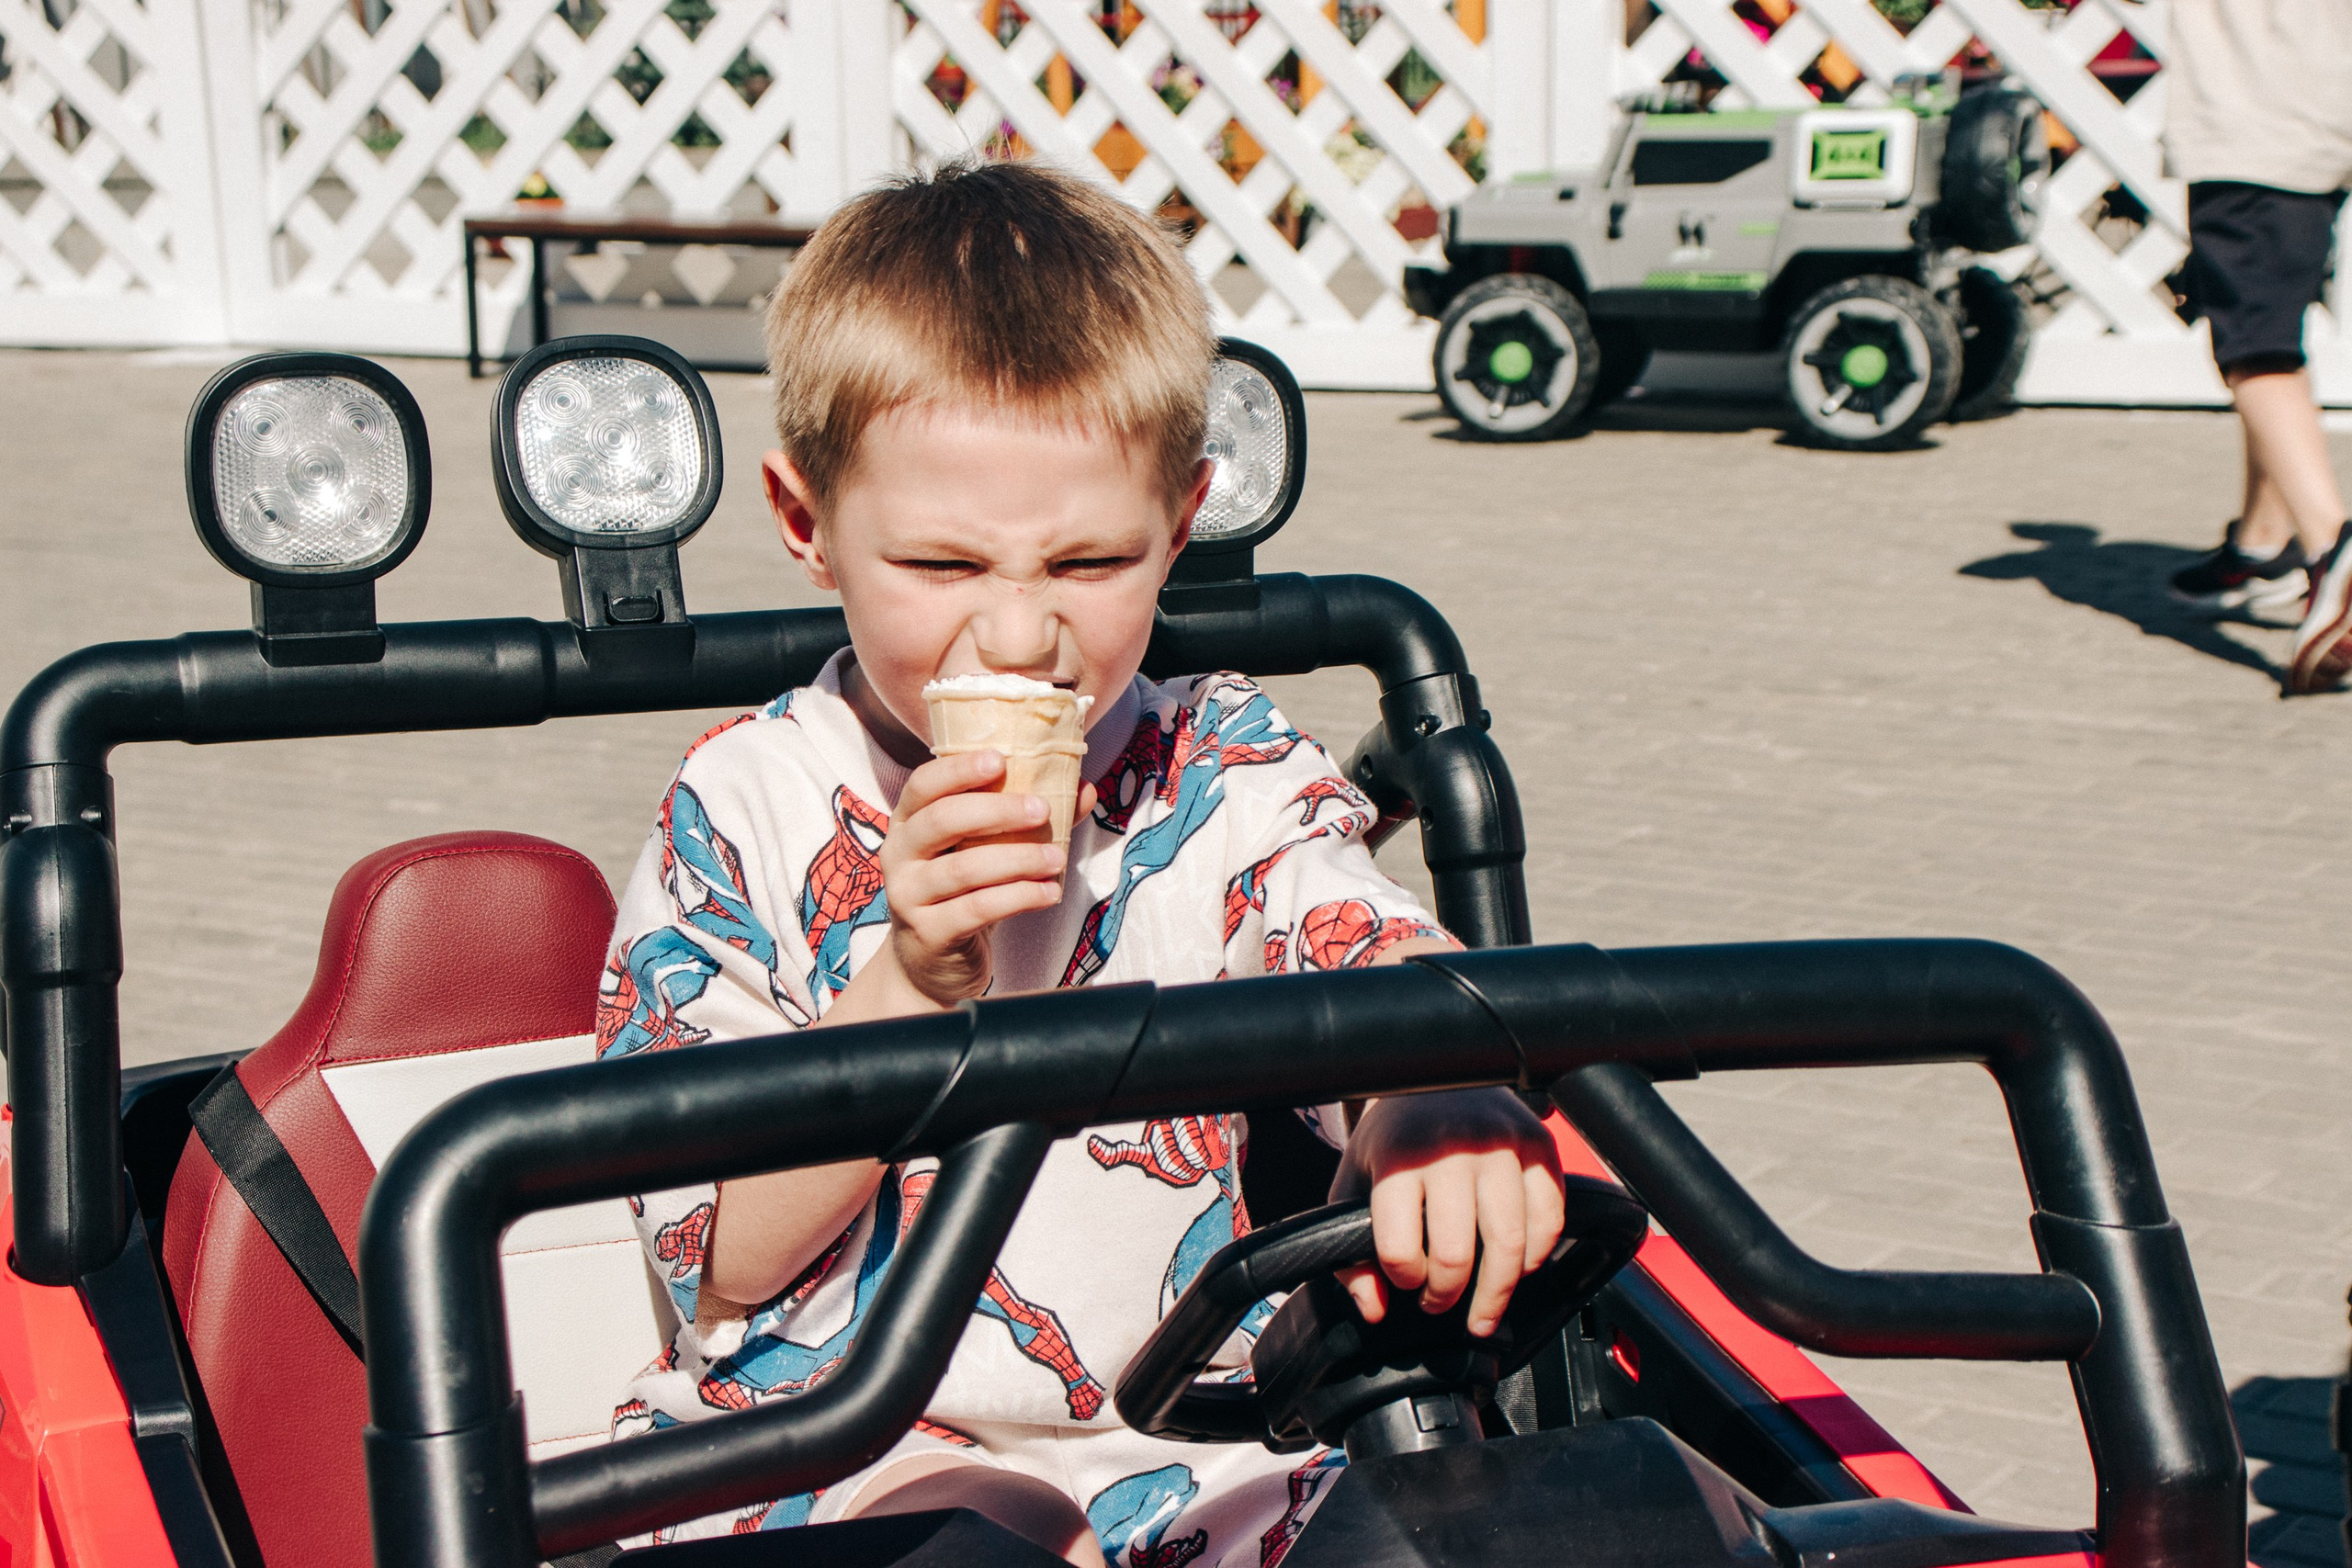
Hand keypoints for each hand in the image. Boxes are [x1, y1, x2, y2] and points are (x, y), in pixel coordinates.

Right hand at [877, 750, 1096, 1006]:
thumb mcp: (986, 850)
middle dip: (997, 811)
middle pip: (942, 820)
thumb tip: (1084, 789)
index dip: (959, 769)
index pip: (923, 784)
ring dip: (1018, 860)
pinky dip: (1018, 898)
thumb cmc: (963, 892)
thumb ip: (1028, 818)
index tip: (1001, 760)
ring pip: (964, 869)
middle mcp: (899, 855)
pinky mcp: (929, 934)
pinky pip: (977, 909)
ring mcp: (908, 896)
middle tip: (1042, 810)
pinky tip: (1048, 894)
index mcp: (909, 822)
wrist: (931, 963)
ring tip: (1056, 859)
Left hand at [1330, 1087, 1563, 1337]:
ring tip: (1483, 1310)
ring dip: (1497, 1293)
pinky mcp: (1538, 1144)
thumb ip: (1350, 1252)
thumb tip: (1374, 1310)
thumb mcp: (1354, 1185)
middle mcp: (1450, 1150)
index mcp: (1397, 1159)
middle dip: (1446, 1296)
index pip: (1398, 1248)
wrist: (1435, 1075)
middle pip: (1455, 1255)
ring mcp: (1500, 1145)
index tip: (1407, 1280)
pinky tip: (1518, 1266)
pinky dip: (1539, 1254)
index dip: (1403, 1280)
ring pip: (1510, 1245)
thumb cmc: (1394, 1140)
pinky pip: (1550, 1218)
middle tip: (1440, 1304)